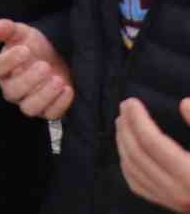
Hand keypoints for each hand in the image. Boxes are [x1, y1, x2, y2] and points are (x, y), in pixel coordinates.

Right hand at [0, 19, 74, 120]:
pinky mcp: (48, 111)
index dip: (10, 61)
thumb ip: (8, 29)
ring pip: (30, 107)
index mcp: (3, 69)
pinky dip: (60, 103)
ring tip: (57, 79)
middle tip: (44, 65)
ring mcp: (29, 101)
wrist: (59, 58)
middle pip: (13, 91)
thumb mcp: (23, 33)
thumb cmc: (36, 47)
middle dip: (29, 80)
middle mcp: (12, 88)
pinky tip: (68, 89)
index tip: (25, 50)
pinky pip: (50, 114)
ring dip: (44, 95)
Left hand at [117, 96, 189, 211]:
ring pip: (133, 170)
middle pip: (138, 155)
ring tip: (122, 123)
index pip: (152, 142)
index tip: (131, 101)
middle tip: (124, 106)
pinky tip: (126, 151)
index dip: (138, 119)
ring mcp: (172, 201)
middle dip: (127, 127)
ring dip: (122, 143)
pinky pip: (138, 185)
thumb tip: (184, 103)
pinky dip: (127, 165)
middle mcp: (178, 191)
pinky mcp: (170, 206)